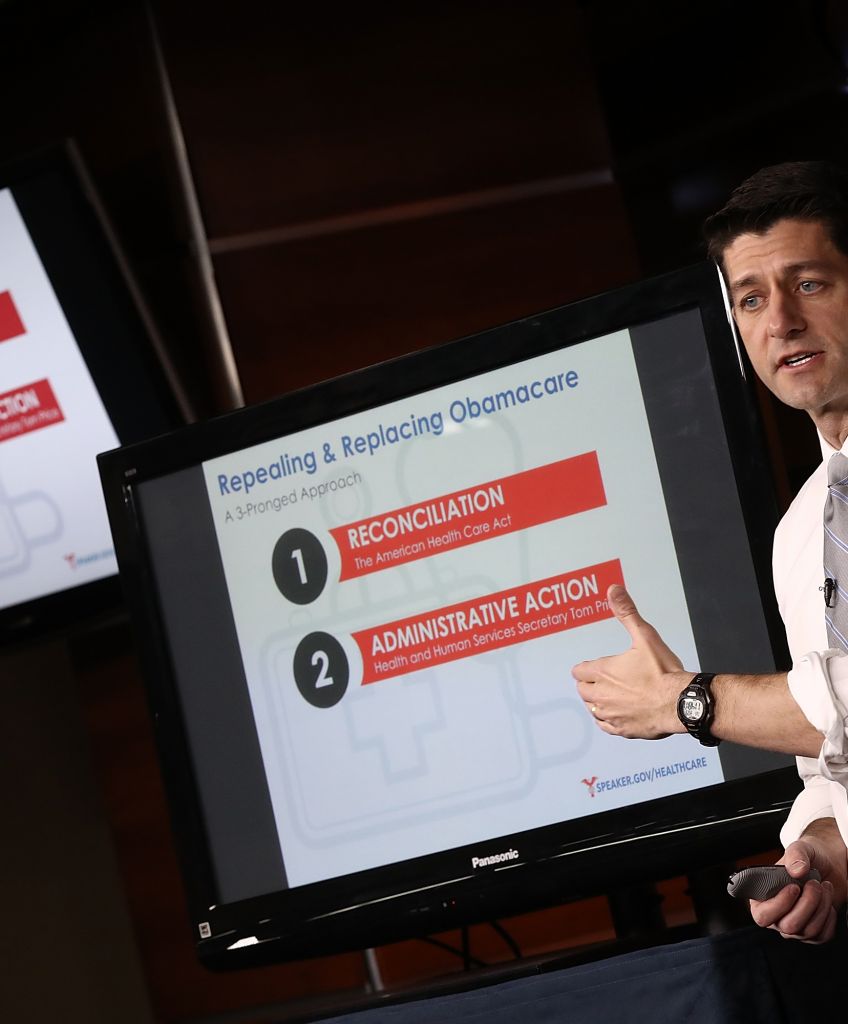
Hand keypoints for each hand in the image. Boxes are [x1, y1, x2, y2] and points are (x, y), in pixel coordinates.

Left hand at [571, 584, 687, 738]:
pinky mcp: (622, 729)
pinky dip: (607, 720)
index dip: (585, 668)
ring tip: (609, 695)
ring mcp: (611, 714)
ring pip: (592, 708)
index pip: (578, 671)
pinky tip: (615, 714)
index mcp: (603, 672)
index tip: (593, 667)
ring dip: (596, 701)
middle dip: (589, 684)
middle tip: (602, 680)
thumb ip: (627, 613)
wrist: (681, 702)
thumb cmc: (664, 671)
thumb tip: (613, 589)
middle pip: (582, 690)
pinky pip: (604, 726)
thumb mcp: (645, 636)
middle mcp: (601, 695)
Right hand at [749, 821, 847, 942]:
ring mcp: (795, 927)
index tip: (794, 887)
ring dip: (821, 906)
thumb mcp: (800, 848)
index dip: (779, 905)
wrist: (828, 865)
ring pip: (808, 931)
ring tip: (823, 886)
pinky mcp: (813, 933)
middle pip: (789, 926)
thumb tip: (796, 871)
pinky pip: (822, 935)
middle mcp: (776, 917)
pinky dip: (829, 917)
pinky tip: (827, 900)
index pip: (762, 915)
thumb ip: (795, 855)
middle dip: (807, 903)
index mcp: (762, 898)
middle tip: (814, 884)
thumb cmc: (808, 858)